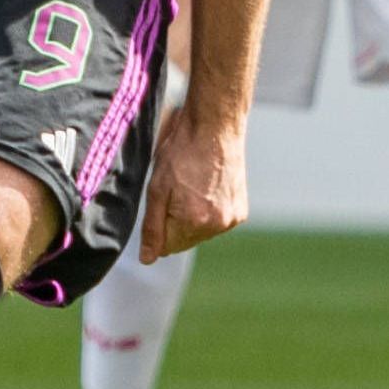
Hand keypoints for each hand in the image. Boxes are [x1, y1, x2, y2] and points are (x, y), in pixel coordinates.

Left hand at [140, 103, 246, 260]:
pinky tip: (208, 188)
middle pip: (184, 241)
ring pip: (201, 232)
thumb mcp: (157, 189)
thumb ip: (152, 228)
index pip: (166, 247)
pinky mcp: (241, 210)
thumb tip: (147, 260)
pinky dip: (210, 211)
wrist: (215, 128)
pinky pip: (218, 222)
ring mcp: (232, 219)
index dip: (159, 225)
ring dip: (193, 217)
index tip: (163, 200)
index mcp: (193, 222)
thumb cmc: (181, 153)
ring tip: (193, 186)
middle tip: (177, 189)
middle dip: (176, 222)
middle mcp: (217, 225)